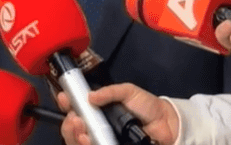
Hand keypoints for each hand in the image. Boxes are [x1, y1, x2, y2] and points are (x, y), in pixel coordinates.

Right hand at [57, 83, 179, 144]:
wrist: (166, 126)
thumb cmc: (146, 106)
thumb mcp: (128, 91)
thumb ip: (111, 92)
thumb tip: (90, 96)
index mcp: (98, 111)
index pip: (77, 108)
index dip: (67, 104)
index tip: (64, 99)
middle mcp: (96, 127)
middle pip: (73, 129)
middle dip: (69, 125)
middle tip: (75, 120)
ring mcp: (102, 140)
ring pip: (79, 142)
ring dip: (75, 137)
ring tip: (82, 132)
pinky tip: (88, 141)